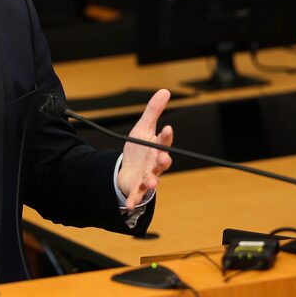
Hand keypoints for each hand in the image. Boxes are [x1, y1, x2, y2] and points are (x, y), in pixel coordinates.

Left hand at [117, 89, 172, 209]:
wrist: (129, 170)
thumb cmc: (139, 150)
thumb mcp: (143, 128)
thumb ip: (153, 111)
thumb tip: (165, 91)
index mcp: (156, 149)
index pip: (163, 142)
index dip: (165, 137)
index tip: (166, 128)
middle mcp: (154, 165)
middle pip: (162, 163)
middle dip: (163, 161)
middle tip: (164, 158)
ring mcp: (147, 178)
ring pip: (152, 180)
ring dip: (152, 182)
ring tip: (152, 183)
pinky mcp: (137, 189)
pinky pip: (136, 195)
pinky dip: (133, 200)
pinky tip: (129, 205)